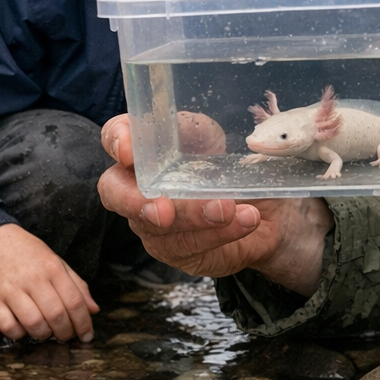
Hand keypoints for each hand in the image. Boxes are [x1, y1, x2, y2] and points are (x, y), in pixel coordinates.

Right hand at [0, 224, 98, 341]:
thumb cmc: (29, 254)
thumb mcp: (57, 262)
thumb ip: (77, 285)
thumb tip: (94, 310)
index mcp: (53, 268)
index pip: (74, 301)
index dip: (84, 323)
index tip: (87, 336)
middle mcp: (33, 279)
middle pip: (56, 315)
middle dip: (65, 333)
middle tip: (66, 336)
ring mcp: (10, 290)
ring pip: (34, 324)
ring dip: (44, 335)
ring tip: (46, 332)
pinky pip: (8, 327)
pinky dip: (19, 334)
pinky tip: (24, 329)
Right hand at [97, 115, 332, 296]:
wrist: (265, 210)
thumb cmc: (230, 163)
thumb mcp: (219, 138)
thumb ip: (199, 129)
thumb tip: (201, 128)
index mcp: (147, 147)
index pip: (114, 135)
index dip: (115, 140)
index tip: (129, 151)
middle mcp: (138, 184)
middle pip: (114, 192)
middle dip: (135, 201)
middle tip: (163, 210)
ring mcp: (151, 222)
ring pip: (157, 226)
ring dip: (195, 217)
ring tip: (228, 208)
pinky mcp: (175, 251)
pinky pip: (189, 246)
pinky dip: (220, 232)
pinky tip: (246, 220)